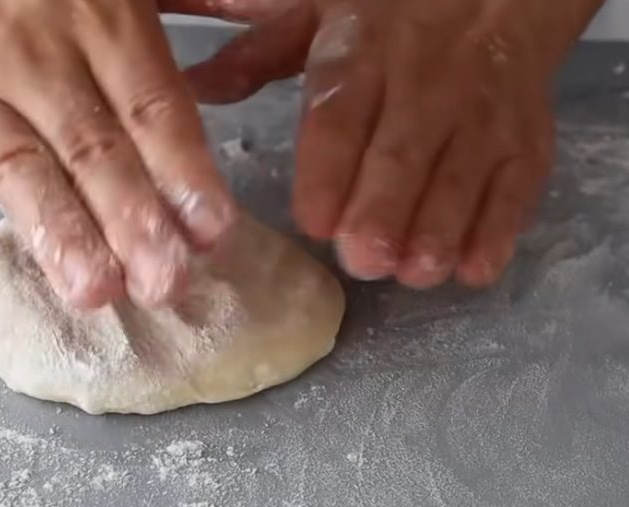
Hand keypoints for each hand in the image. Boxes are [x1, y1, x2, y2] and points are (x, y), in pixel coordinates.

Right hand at [0, 0, 235, 308]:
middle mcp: (34, 57)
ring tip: (91, 289)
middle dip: (130, 221)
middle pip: (91, 148)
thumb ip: (165, 42)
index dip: (183, 174)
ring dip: (56, 231)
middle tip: (161, 282)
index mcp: (102, 23)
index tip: (212, 233)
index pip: (151, 109)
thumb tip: (248, 49)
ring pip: (18, 166)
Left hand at [182, 0, 603, 287]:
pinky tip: (473, 269)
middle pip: (401, 156)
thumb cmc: (390, 16)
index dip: (329, 172)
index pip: (340, 119)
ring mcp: (480, 116)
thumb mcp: (314, 17)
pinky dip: (497, 231)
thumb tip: (192, 86)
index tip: (314, 222)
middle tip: (362, 260)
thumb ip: (256, 58)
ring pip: (459, 179)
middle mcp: (423, 85)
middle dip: (383, 212)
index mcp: (360, 56)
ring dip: (438, 230)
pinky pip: (515, 189)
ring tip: (414, 272)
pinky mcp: (523, 143)